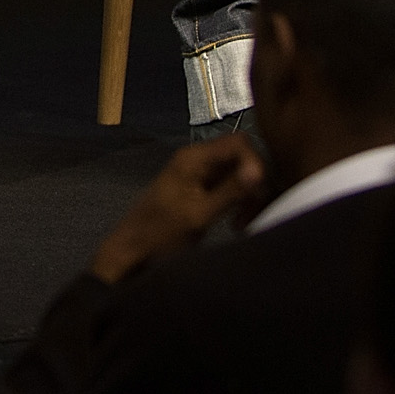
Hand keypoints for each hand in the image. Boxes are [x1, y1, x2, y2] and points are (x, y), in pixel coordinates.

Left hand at [88, 136, 265, 283]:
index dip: (256, 164)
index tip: (258, 191)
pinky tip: (237, 223)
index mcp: (194, 158)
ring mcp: (201, 175)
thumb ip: (230, 191)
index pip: (239, 143)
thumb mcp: (199, 214)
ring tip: (243, 223)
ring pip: (241, 175)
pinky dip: (241, 204)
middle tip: (253, 211)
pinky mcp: (204, 191)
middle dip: (255, 184)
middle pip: (244, 159)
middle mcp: (199, 160)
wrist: (134, 251)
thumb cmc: (160, 233)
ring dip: (250, 197)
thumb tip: (260, 170)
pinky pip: (233, 189)